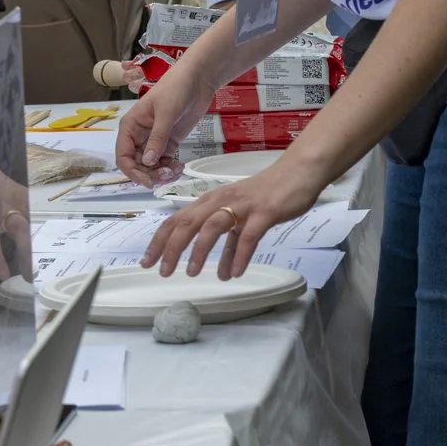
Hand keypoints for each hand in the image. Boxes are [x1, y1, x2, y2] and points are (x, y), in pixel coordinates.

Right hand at [115, 64, 214, 186]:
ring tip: (176, 171)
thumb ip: (157, 138)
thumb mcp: (166, 113)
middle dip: (150, 174)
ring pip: (151, 166)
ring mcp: (154, 140)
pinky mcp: (169, 142)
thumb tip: (149, 162)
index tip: (148, 181)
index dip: (132, 172)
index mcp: (130, 127)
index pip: (123, 156)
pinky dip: (170, 169)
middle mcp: (139, 136)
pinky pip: (164, 162)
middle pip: (137, 165)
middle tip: (167, 176)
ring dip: (161, 174)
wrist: (197, 79)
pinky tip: (180, 167)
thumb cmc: (176, 88)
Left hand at [139, 157, 328, 279]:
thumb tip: (225, 272)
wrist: (299, 172)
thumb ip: (232, 244)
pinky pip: (248, 235)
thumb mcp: (243, 219)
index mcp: (212, 201)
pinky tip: (234, 273)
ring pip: (212, 226)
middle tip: (161, 271)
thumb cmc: (268, 194)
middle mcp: (221, 201)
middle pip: (187, 223)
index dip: (160, 240)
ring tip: (192, 273)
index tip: (147, 261)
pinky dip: (239, 255)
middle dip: (171, 248)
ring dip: (200, 251)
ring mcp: (242, 205)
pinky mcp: (264, 211)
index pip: (177, 219)